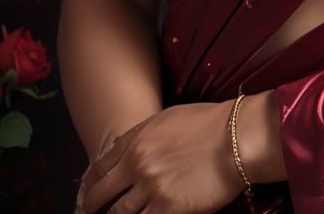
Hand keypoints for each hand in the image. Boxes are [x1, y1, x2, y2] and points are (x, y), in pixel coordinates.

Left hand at [78, 103, 240, 213]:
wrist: (236, 137)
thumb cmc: (210, 123)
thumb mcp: (169, 119)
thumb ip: (143, 136)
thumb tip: (126, 149)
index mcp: (136, 140)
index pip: (99, 165)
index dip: (89, 183)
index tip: (87, 192)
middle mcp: (137, 164)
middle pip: (101, 194)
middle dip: (93, 207)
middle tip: (92, 213)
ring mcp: (151, 188)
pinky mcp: (168, 208)